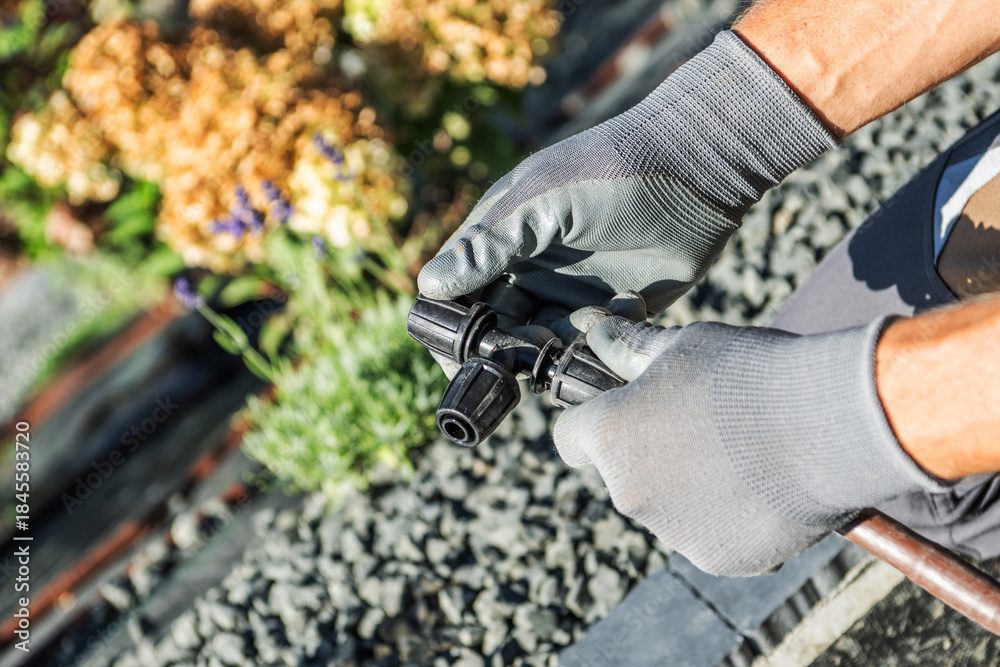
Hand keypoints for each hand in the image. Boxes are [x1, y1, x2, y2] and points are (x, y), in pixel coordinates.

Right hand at [418, 31, 835, 330]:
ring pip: (542, 345)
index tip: (457, 355)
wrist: (695, 169)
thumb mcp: (542, 203)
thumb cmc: (610, 172)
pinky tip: (617, 312)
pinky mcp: (614, 310)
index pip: (459, 292)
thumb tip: (429, 287)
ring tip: (576, 329)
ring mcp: (572, 292)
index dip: (452, 325)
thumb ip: (489, 246)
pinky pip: (590, 345)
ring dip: (551, 351)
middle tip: (521, 357)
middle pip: (498, 328)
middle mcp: (531, 270)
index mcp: (503, 238)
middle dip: (503, 349)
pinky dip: (594, 343)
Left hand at [553, 312, 946, 575]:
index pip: (569, 437)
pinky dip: (729, 517)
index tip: (621, 413)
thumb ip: (633, 350)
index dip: (590, 423)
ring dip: (690, 488)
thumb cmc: (750, 373)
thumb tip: (600, 333)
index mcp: (609, 436)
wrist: (830, 425)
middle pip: (622, 474)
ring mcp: (672, 532)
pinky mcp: (717, 558)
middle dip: (650, 454)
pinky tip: (764, 486)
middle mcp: (628, 492)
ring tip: (744, 453)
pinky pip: (711, 535)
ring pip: (668, 507)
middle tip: (703, 426)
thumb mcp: (684, 346)